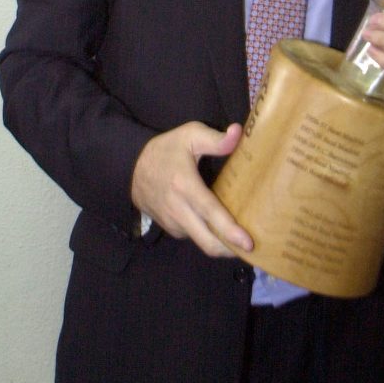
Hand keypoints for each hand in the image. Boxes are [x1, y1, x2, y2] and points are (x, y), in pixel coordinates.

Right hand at [130, 122, 252, 257]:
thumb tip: (238, 132)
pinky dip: (208, 236)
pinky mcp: (169, 228)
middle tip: (252, 248)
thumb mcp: (190, 135)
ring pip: (201, 242)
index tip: (248, 244)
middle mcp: (177, 209)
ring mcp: (172, 222)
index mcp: (185, 186)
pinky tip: (220, 228)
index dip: (230, 232)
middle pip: (207, 241)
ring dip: (220, 244)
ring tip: (239, 236)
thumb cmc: (166, 150)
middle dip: (230, 250)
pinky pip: (193, 236)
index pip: (210, 214)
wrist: (131, 167)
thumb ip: (216, 139)